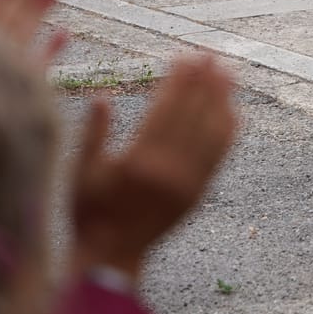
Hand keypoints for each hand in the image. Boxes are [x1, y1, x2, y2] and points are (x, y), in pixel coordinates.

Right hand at [70, 52, 238, 280]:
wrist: (110, 258)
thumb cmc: (88, 214)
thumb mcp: (80, 173)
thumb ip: (93, 134)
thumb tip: (103, 96)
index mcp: (138, 161)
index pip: (166, 109)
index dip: (179, 80)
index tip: (187, 56)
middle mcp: (168, 171)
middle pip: (193, 115)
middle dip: (203, 82)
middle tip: (212, 55)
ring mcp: (187, 183)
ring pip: (211, 133)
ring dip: (222, 100)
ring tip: (228, 74)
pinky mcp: (197, 194)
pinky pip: (217, 157)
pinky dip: (227, 132)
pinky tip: (232, 112)